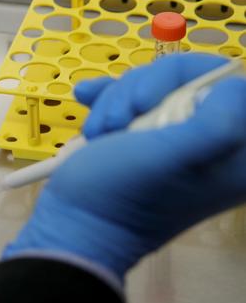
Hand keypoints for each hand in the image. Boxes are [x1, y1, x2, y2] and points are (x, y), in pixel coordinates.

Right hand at [4, 53, 245, 278]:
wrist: (74, 224)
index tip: (150, 102)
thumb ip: (217, 124)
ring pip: (155, 84)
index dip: (188, 80)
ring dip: (117, 98)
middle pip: (189, 78)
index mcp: (236, 155)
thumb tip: (232, 87)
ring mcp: (175, 139)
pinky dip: (107, 97)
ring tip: (100, 130)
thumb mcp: (170, 157)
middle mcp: (212, 144)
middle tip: (119, 120)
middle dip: (142, 89)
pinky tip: (86, 100)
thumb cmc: (119, 194)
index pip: (232, 84)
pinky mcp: (146, 136)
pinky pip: (133, 97)